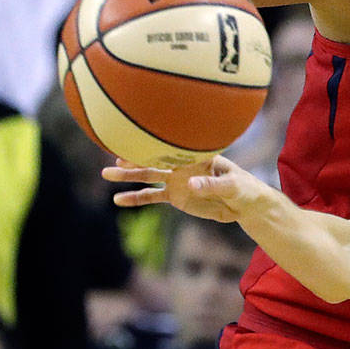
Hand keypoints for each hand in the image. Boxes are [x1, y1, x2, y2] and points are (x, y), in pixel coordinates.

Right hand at [102, 156, 270, 223]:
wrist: (242, 204)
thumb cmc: (243, 188)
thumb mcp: (232, 186)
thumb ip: (212, 184)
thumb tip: (190, 184)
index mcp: (197, 155)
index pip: (173, 148)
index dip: (156, 146)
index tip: (137, 144)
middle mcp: (183, 164)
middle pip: (154, 159)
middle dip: (134, 159)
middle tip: (113, 159)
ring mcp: (176, 180)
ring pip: (148, 176)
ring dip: (128, 175)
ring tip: (106, 174)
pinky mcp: (175, 196)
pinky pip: (152, 197)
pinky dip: (136, 198)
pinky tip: (118, 200)